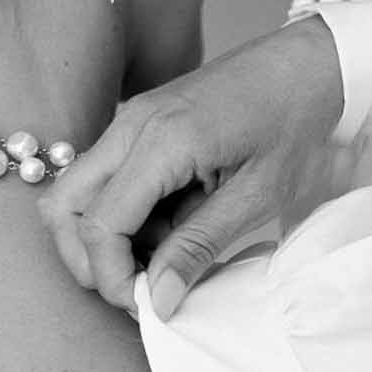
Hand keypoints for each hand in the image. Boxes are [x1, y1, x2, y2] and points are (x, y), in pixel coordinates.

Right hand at [36, 17, 343, 318]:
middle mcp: (130, 125)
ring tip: (164, 253)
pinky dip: (123, 216)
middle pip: (63, 209)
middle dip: (89, 260)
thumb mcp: (256, 197)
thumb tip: (158, 300)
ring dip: (106, 239)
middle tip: (140, 286)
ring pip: (76, 195)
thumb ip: (198, 247)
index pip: (100, 224)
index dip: (112, 277)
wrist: (308, 66)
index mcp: (161, 140)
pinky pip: (105, 181)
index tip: (147, 305)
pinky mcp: (137, 126)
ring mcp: (129, 122)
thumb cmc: (293, 122)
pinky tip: (170, 227)